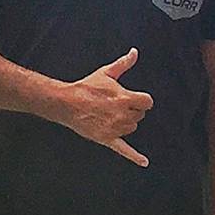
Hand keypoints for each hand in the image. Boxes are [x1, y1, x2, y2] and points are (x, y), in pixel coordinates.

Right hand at [60, 47, 152, 166]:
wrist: (67, 103)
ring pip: (133, 127)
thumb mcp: (107, 73)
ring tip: (111, 114)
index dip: (141, 99)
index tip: (133, 98)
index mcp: (125, 98)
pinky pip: (124, 150)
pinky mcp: (107, 139)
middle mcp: (122, 114)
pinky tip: (144, 162)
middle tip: (116, 104)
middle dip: (132, 109)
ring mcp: (115, 128)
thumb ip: (123, 64)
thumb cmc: (87, 87)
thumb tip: (135, 52)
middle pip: (140, 115)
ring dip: (127, 122)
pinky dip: (135, 157)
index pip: (148, 102)